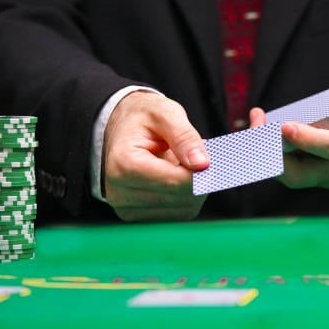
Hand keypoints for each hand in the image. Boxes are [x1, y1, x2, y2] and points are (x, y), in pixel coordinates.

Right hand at [103, 91, 208, 221]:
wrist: (121, 128)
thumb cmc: (142, 118)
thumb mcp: (165, 112)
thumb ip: (184, 136)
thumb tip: (202, 164)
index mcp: (124, 164)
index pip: (175, 181)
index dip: (200, 171)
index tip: (209, 156)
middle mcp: (119, 192)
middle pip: (180, 198)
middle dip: (198, 179)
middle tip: (199, 156)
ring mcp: (126, 208)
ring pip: (182, 210)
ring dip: (193, 189)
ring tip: (183, 165)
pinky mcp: (136, 216)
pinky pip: (176, 214)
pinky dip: (185, 197)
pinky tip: (177, 178)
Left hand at [249, 70, 328, 190]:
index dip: (308, 140)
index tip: (285, 126)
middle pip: (301, 174)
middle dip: (273, 154)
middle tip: (257, 127)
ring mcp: (327, 178)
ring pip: (291, 177)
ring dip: (267, 155)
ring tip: (255, 126)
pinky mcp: (317, 179)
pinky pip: (290, 173)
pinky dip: (271, 157)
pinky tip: (260, 133)